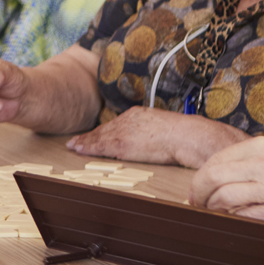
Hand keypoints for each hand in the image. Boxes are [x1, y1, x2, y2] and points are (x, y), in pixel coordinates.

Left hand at [67, 106, 247, 167]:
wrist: (189, 137)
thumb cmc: (185, 139)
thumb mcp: (166, 133)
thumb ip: (154, 136)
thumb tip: (156, 145)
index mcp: (141, 115)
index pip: (118, 125)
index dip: (104, 132)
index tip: (93, 137)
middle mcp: (129, 119)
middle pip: (106, 129)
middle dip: (91, 137)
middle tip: (75, 142)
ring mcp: (125, 129)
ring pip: (100, 136)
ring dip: (86, 142)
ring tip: (74, 146)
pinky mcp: (122, 141)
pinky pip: (100, 144)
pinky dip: (88, 146)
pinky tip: (78, 149)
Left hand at [189, 136, 263, 224]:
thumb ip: (244, 164)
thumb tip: (208, 178)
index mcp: (260, 147)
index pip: (215, 161)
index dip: (199, 178)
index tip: (196, 190)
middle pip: (213, 176)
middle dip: (199, 193)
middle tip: (197, 203)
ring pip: (224, 196)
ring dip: (213, 208)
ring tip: (215, 212)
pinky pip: (243, 215)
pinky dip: (234, 218)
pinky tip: (236, 217)